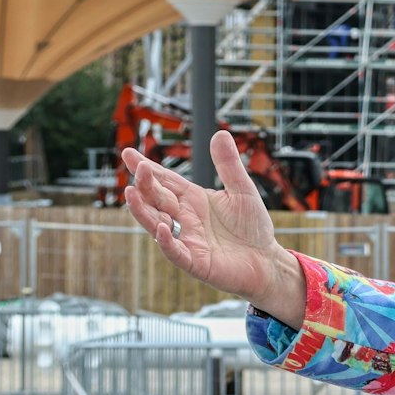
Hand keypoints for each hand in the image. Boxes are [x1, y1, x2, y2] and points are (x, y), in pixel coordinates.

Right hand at [121, 131, 305, 325]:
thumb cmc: (252, 227)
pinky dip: (166, 241)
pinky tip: (161, 227)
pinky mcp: (194, 262)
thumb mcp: (242, 190)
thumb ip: (229, 165)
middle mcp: (184, 219)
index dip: (147, 168)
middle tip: (138, 169)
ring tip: (131, 194)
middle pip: (158, 199)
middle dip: (146, 185)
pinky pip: (176, 251)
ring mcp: (186, 240)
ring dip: (143, 211)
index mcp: (192, 200)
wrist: (266, 260)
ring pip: (157, 224)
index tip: (128, 153)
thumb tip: (220, 133)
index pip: (165, 181)